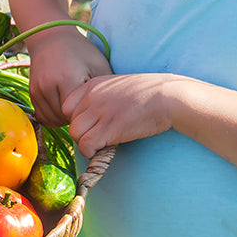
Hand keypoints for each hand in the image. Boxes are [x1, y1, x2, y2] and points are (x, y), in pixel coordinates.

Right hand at [28, 27, 112, 126]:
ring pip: (52, 120)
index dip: (88, 114)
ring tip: (76, 110)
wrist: (50, 37)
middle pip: (64, 118)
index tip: (96, 109)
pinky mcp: (32, 93)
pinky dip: (53, 117)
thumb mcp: (99, 64)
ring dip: (64, 120)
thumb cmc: (80, 50)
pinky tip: (64, 110)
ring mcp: (37, 90)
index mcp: (67, 79)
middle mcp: (48, 86)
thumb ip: (105, 88)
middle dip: (76, 119)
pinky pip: (42, 116)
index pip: (78, 113)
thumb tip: (113, 110)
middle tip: (87, 111)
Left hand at [61, 73, 183, 157]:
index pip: (66, 105)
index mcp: (92, 84)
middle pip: (70, 122)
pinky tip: (104, 150)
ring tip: (101, 144)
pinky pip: (86, 146)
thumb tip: (90, 116)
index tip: (90, 125)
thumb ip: (100, 96)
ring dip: (86, 143)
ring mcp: (99, 112)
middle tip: (97, 137)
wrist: (169, 96)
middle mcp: (91, 97)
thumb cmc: (149, 92)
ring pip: (75, 134)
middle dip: (82, 133)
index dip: (76, 118)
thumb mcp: (117, 86)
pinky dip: (92, 152)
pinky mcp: (109, 129)